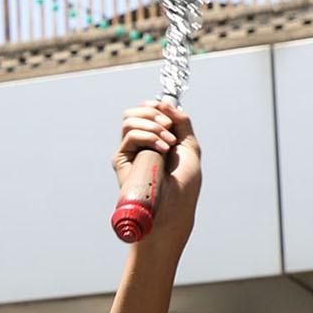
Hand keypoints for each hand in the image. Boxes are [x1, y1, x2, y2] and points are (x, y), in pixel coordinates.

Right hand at [111, 100, 201, 241]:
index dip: (155, 106)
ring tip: (168, 141)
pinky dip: (149, 136)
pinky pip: (130, 136)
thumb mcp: (190, 147)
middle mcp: (140, 144)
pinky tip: (162, 149)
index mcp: (156, 139)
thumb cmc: (184, 185)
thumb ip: (181, 122)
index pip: (146, 112)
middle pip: (134, 112)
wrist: (175, 209)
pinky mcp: (122, 161)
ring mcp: (130, 152)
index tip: (168, 113)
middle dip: (153, 112)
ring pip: (129, 121)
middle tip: (169, 127)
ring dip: (152, 124)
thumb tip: (164, 103)